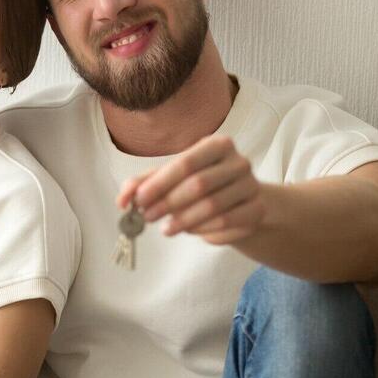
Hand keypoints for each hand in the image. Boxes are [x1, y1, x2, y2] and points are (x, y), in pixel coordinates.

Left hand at [119, 134, 267, 245]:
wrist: (243, 203)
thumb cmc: (202, 186)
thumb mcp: (173, 180)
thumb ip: (145, 185)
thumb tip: (121, 200)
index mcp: (218, 145)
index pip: (185, 163)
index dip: (160, 183)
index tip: (139, 200)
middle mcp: (239, 162)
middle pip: (199, 184)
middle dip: (169, 203)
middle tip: (148, 217)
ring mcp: (252, 186)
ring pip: (213, 207)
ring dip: (184, 221)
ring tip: (166, 229)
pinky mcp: (257, 210)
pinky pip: (227, 223)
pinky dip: (204, 231)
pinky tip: (191, 232)